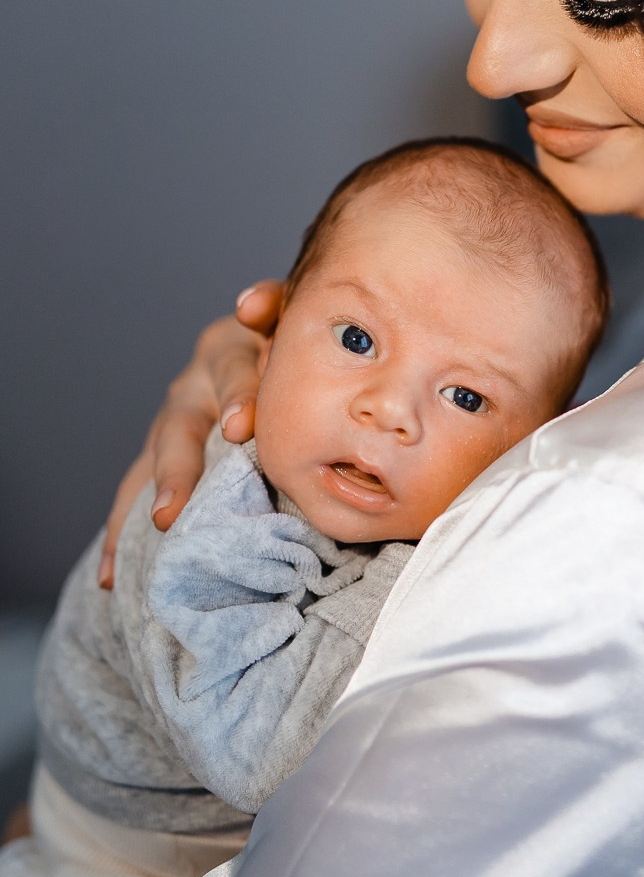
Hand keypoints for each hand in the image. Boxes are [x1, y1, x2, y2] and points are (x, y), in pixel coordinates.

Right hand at [98, 280, 283, 587]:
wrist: (285, 351)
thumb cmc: (298, 345)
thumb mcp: (294, 323)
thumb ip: (281, 312)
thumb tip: (252, 303)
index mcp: (232, 347)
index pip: (234, 370)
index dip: (238, 396)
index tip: (240, 429)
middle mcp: (196, 382)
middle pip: (184, 425)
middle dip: (181, 469)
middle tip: (177, 508)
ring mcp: (178, 418)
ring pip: (158, 464)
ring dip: (153, 506)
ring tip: (153, 540)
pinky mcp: (165, 451)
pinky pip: (138, 493)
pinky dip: (124, 531)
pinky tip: (112, 573)